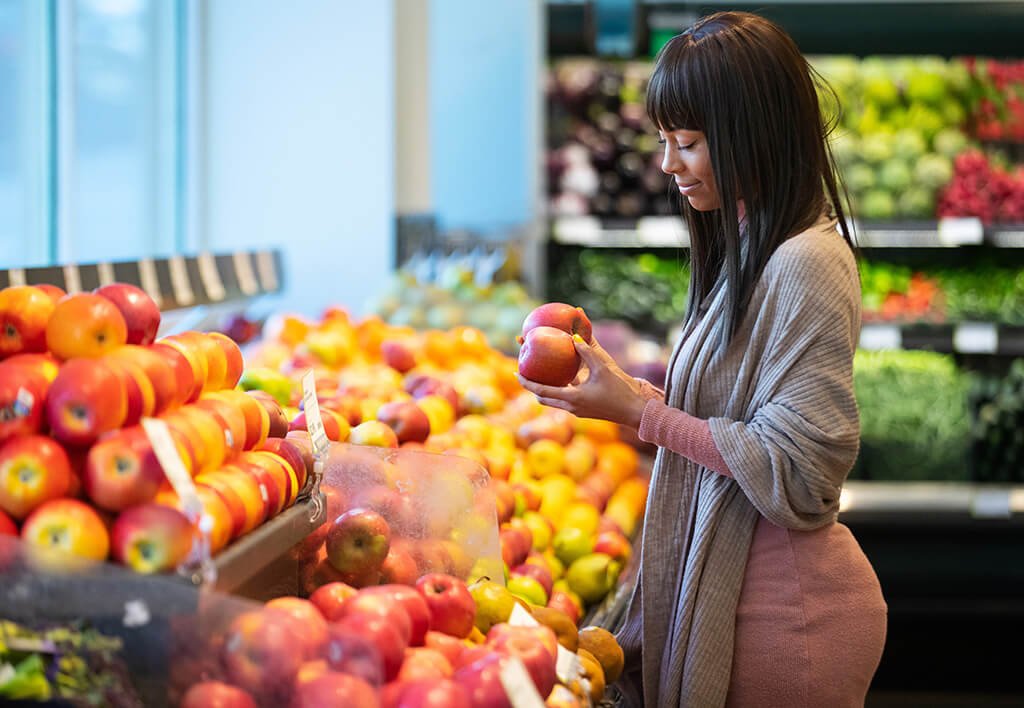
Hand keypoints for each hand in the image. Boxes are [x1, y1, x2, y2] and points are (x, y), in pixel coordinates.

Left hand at [517, 334, 646, 428]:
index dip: (526, 382)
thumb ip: (587, 350)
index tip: (515, 372)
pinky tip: (563, 372)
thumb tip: (573, 335)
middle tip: (525, 368)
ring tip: (541, 369)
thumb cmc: (620, 390)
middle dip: (532, 384)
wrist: (636, 411)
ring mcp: (577, 410)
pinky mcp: (585, 409)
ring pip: (553, 399)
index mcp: (572, 399)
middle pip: (543, 397)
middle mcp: (571, 407)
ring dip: (545, 387)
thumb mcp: (603, 367)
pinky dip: (559, 387)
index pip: (541, 391)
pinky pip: (566, 397)